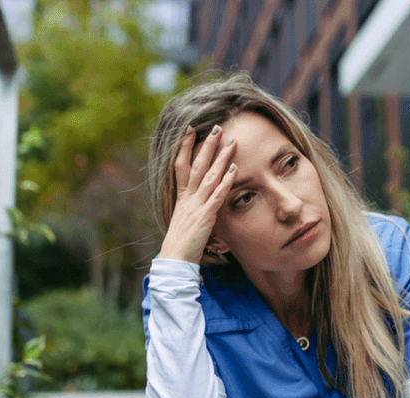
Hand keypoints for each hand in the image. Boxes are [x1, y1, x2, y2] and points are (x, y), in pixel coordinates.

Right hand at [158, 125, 237, 263]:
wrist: (175, 258)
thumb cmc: (180, 242)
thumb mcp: (184, 219)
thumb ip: (191, 206)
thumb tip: (197, 199)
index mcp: (181, 197)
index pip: (180, 165)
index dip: (185, 147)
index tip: (190, 130)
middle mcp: (188, 197)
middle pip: (197, 165)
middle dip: (207, 145)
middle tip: (217, 127)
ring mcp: (197, 205)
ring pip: (209, 175)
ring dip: (221, 157)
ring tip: (231, 142)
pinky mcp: (206, 216)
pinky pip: (217, 195)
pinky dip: (226, 181)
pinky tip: (234, 169)